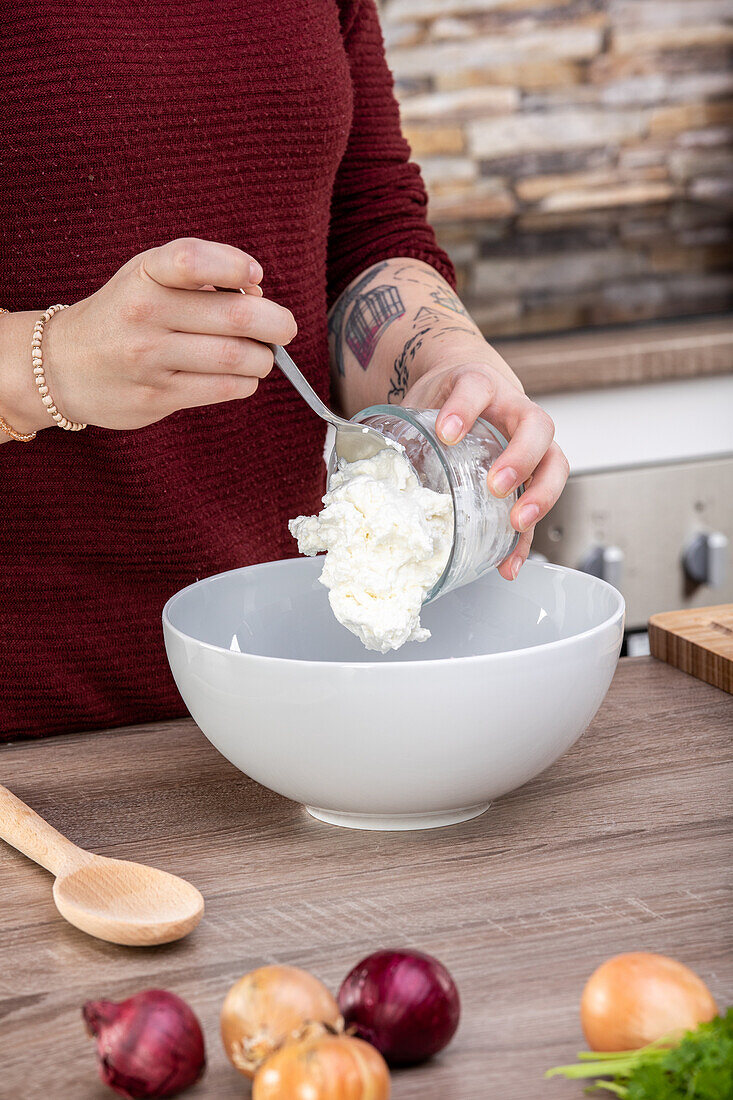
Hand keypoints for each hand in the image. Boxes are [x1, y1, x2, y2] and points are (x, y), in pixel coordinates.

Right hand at [40, 238, 296, 429]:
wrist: (63, 366)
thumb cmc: (124, 315)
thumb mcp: (148, 277)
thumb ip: (201, 276)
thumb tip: (259, 295)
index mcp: (145, 274)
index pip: (193, 259)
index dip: (236, 266)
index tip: (256, 277)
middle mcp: (144, 313)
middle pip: (235, 317)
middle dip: (276, 323)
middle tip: (284, 329)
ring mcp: (150, 358)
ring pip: (235, 357)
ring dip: (263, 358)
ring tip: (260, 356)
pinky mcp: (158, 395)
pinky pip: (223, 388)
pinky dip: (245, 382)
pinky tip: (240, 376)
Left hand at [402, 359, 568, 579]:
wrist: (468, 386)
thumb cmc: (444, 399)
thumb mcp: (421, 401)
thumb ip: (399, 430)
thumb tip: (341, 468)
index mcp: (481, 385)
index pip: (477, 387)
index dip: (464, 407)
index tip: (445, 431)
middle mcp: (515, 409)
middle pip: (537, 426)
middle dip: (520, 458)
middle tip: (495, 485)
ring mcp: (531, 441)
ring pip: (555, 462)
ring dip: (539, 495)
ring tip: (516, 523)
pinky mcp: (532, 474)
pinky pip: (537, 505)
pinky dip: (525, 539)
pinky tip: (509, 563)